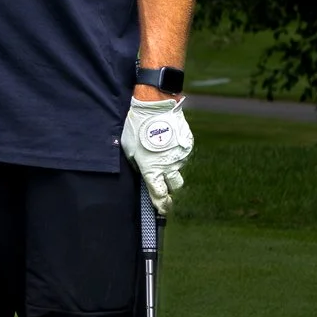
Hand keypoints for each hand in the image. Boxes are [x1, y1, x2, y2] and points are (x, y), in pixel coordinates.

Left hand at [123, 97, 193, 216]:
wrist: (156, 107)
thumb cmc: (137, 127)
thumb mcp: (129, 149)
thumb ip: (137, 164)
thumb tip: (141, 170)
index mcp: (152, 169)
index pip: (159, 194)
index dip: (162, 205)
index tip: (164, 209)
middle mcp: (169, 166)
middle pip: (175, 186)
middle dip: (170, 185)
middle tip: (163, 177)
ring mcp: (180, 156)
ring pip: (179, 168)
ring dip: (172, 164)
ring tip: (161, 148)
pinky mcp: (187, 145)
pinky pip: (183, 154)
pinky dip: (176, 151)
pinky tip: (167, 139)